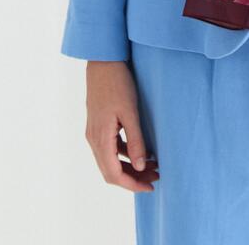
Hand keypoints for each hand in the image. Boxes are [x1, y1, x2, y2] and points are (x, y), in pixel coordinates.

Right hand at [84, 61, 159, 191]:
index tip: (150, 187)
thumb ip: (135, 140)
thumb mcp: (130, 112)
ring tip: (153, 166)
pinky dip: (124, 155)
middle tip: (155, 178)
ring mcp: (94, 132)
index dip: (132, 185)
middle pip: (110, 171)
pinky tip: (140, 151)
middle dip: (133, 178)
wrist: (103, 61)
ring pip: (110, 161)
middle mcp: (93, 139)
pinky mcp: (98, 125)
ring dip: (129, 167)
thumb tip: (141, 167)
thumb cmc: (118, 83)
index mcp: (100, 138)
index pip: (113, 174)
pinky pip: (109, 149)